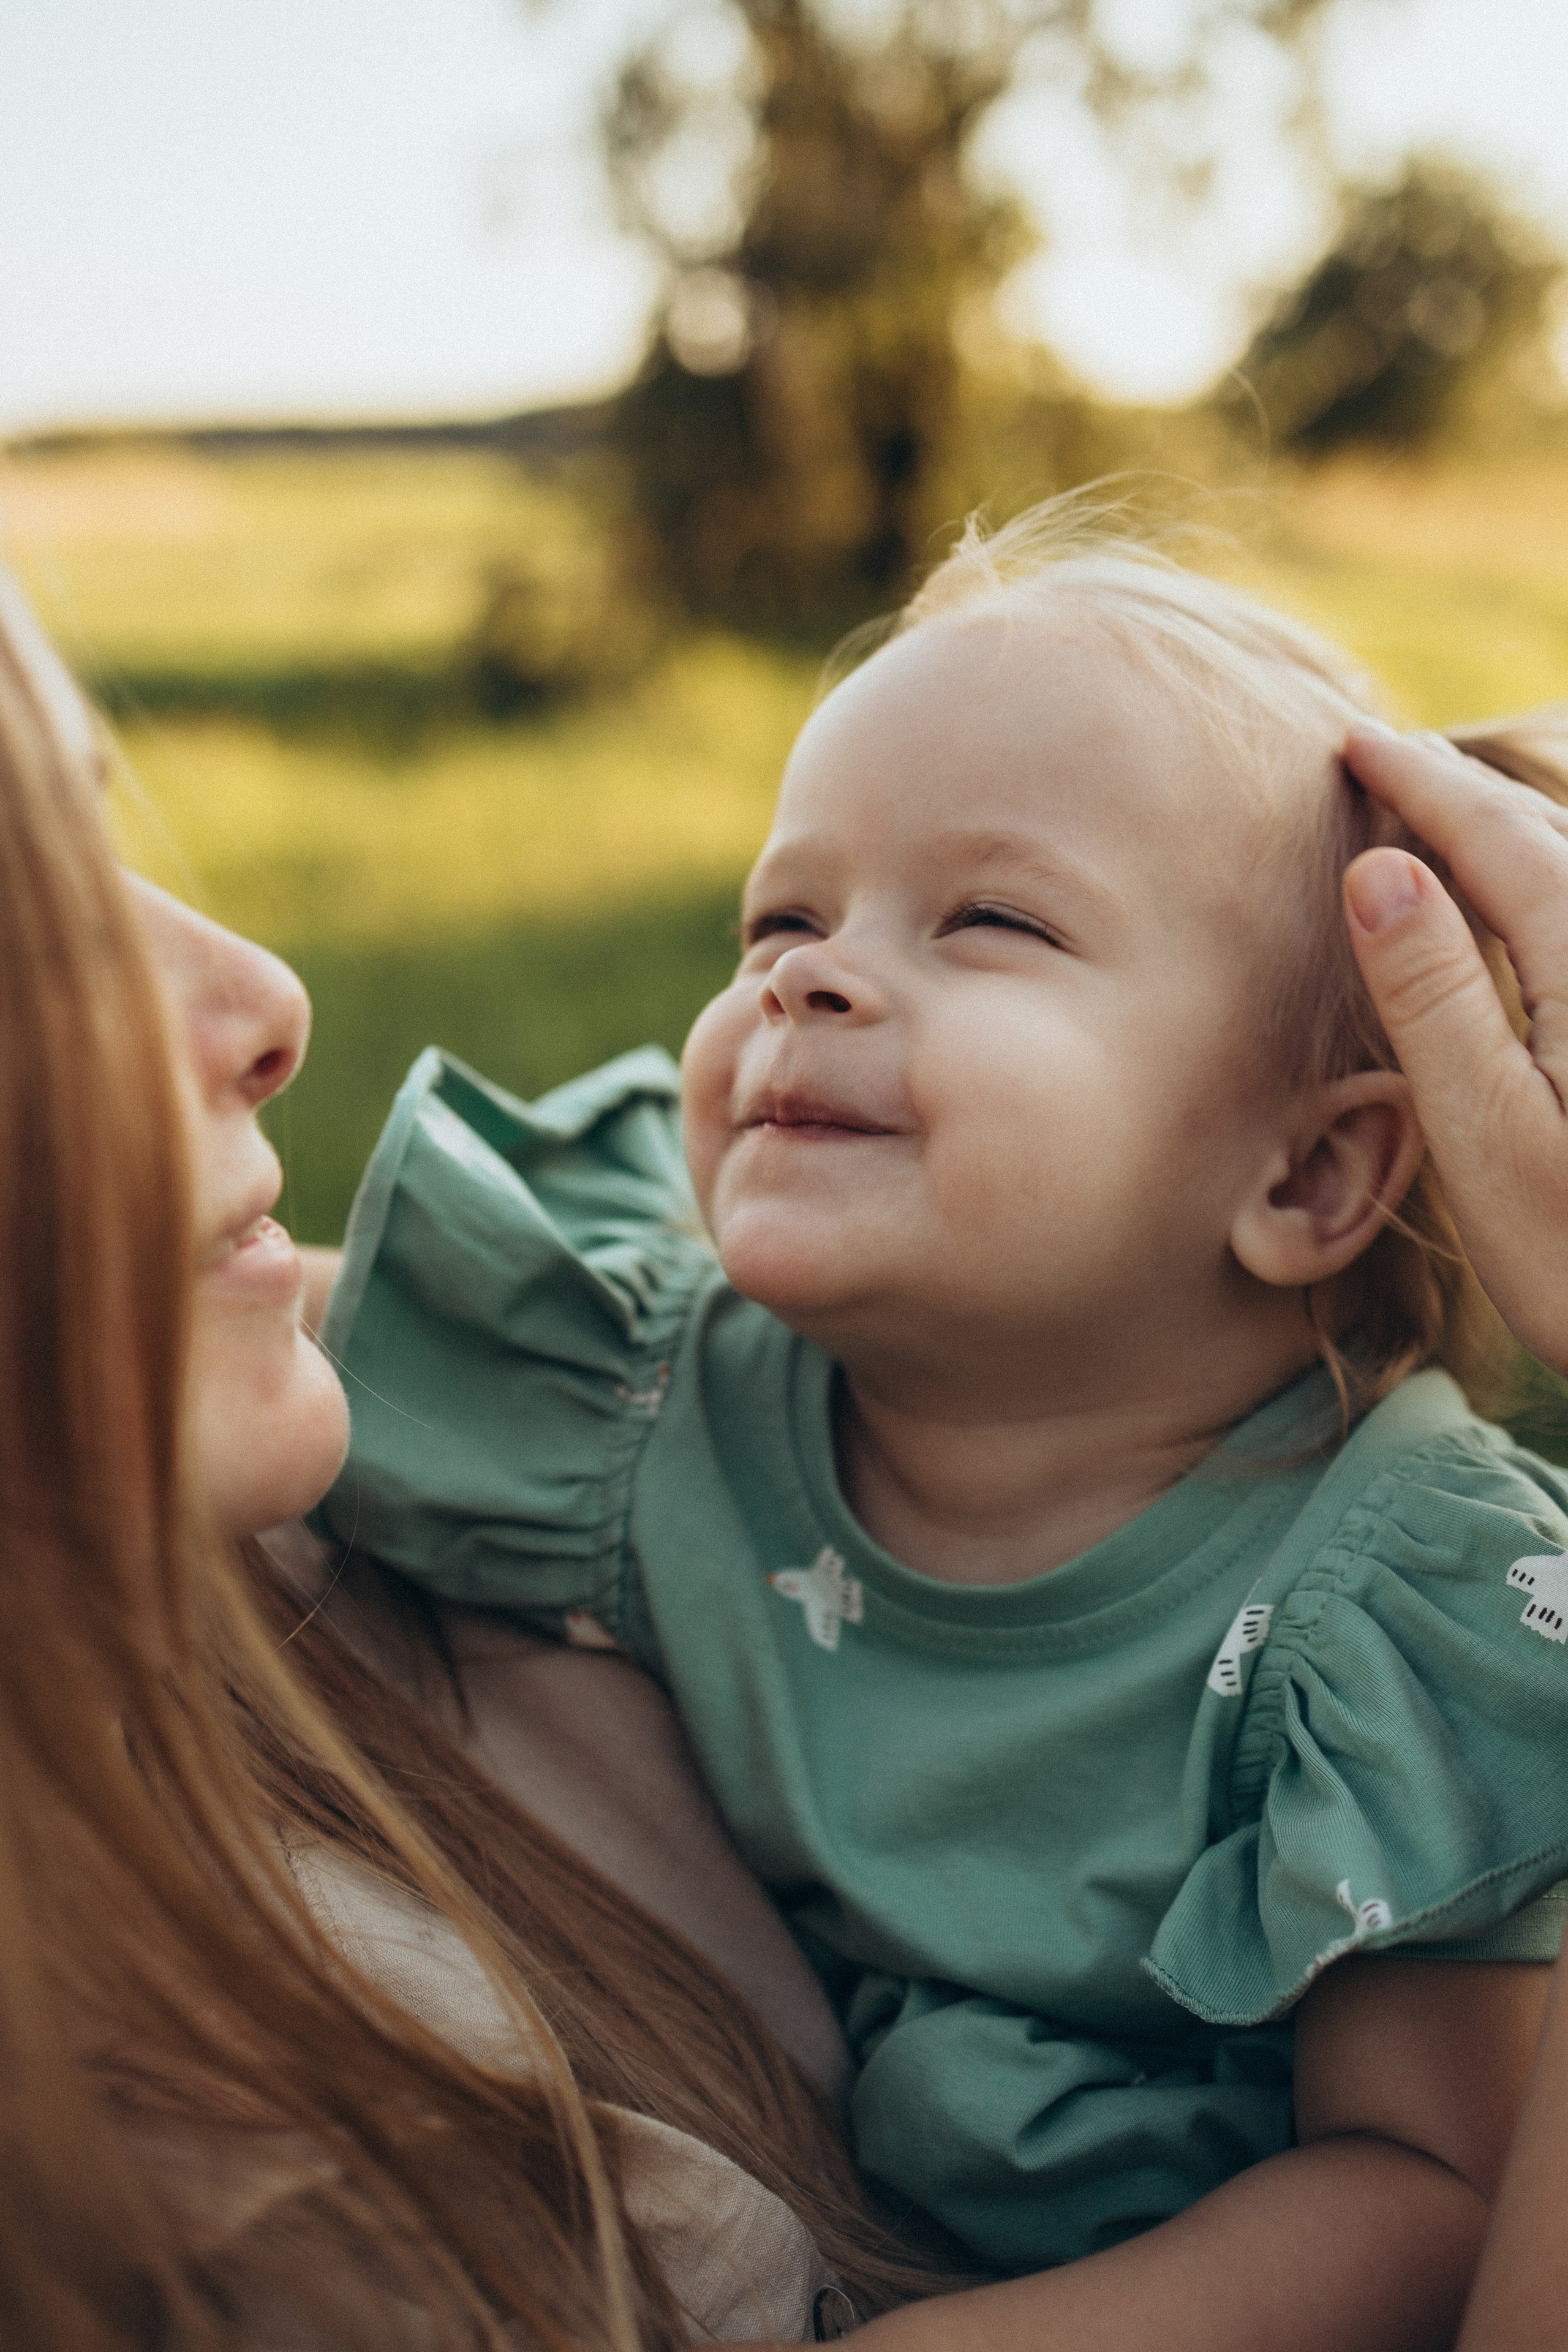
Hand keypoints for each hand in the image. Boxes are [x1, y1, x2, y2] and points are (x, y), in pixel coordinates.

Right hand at [1342, 723, 1567, 1373]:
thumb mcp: (1491, 1143)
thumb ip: (1437, 997)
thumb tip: (1380, 868)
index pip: (1496, 839)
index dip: (1421, 785)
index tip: (1354, 743)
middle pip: (1556, 839)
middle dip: (1471, 792)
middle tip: (1395, 763)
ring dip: (1523, 835)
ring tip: (1457, 823)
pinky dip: (1563, 892)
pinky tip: (1545, 916)